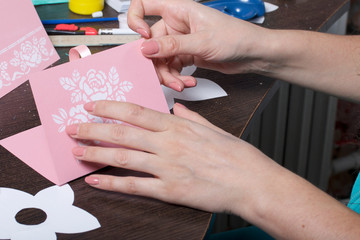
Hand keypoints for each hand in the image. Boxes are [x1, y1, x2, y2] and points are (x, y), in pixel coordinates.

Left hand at [65, 100, 274, 214]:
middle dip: (93, 129)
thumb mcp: (213, 129)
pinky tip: (96, 181)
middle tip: (72, 128)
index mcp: (179, 127)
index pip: (137, 112)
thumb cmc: (236, 155)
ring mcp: (168, 168)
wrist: (252, 183)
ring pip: (123, 158)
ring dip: (96, 154)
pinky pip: (135, 186)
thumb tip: (179, 109)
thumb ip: (192, 117)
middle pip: (122, 133)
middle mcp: (169, 145)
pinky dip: (112, 184)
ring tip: (76, 152)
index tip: (92, 105)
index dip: (111, 107)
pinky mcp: (170, 191)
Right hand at [128, 0, 269, 91]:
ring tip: (180, 84)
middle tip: (164, 76)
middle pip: (151, 43)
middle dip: (157, 63)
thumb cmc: (236, 37)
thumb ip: (173, 46)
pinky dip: (176, 78)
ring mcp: (181, 41)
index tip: (143, 38)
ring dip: (168, 75)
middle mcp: (176, 24)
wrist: (253, 54)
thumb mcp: (202, 41)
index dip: (136, 20)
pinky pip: (172, 68)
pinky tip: (187, 82)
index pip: (144, 5)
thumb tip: (147, 48)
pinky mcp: (186, 55)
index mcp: (178, 10)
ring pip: (161, 59)